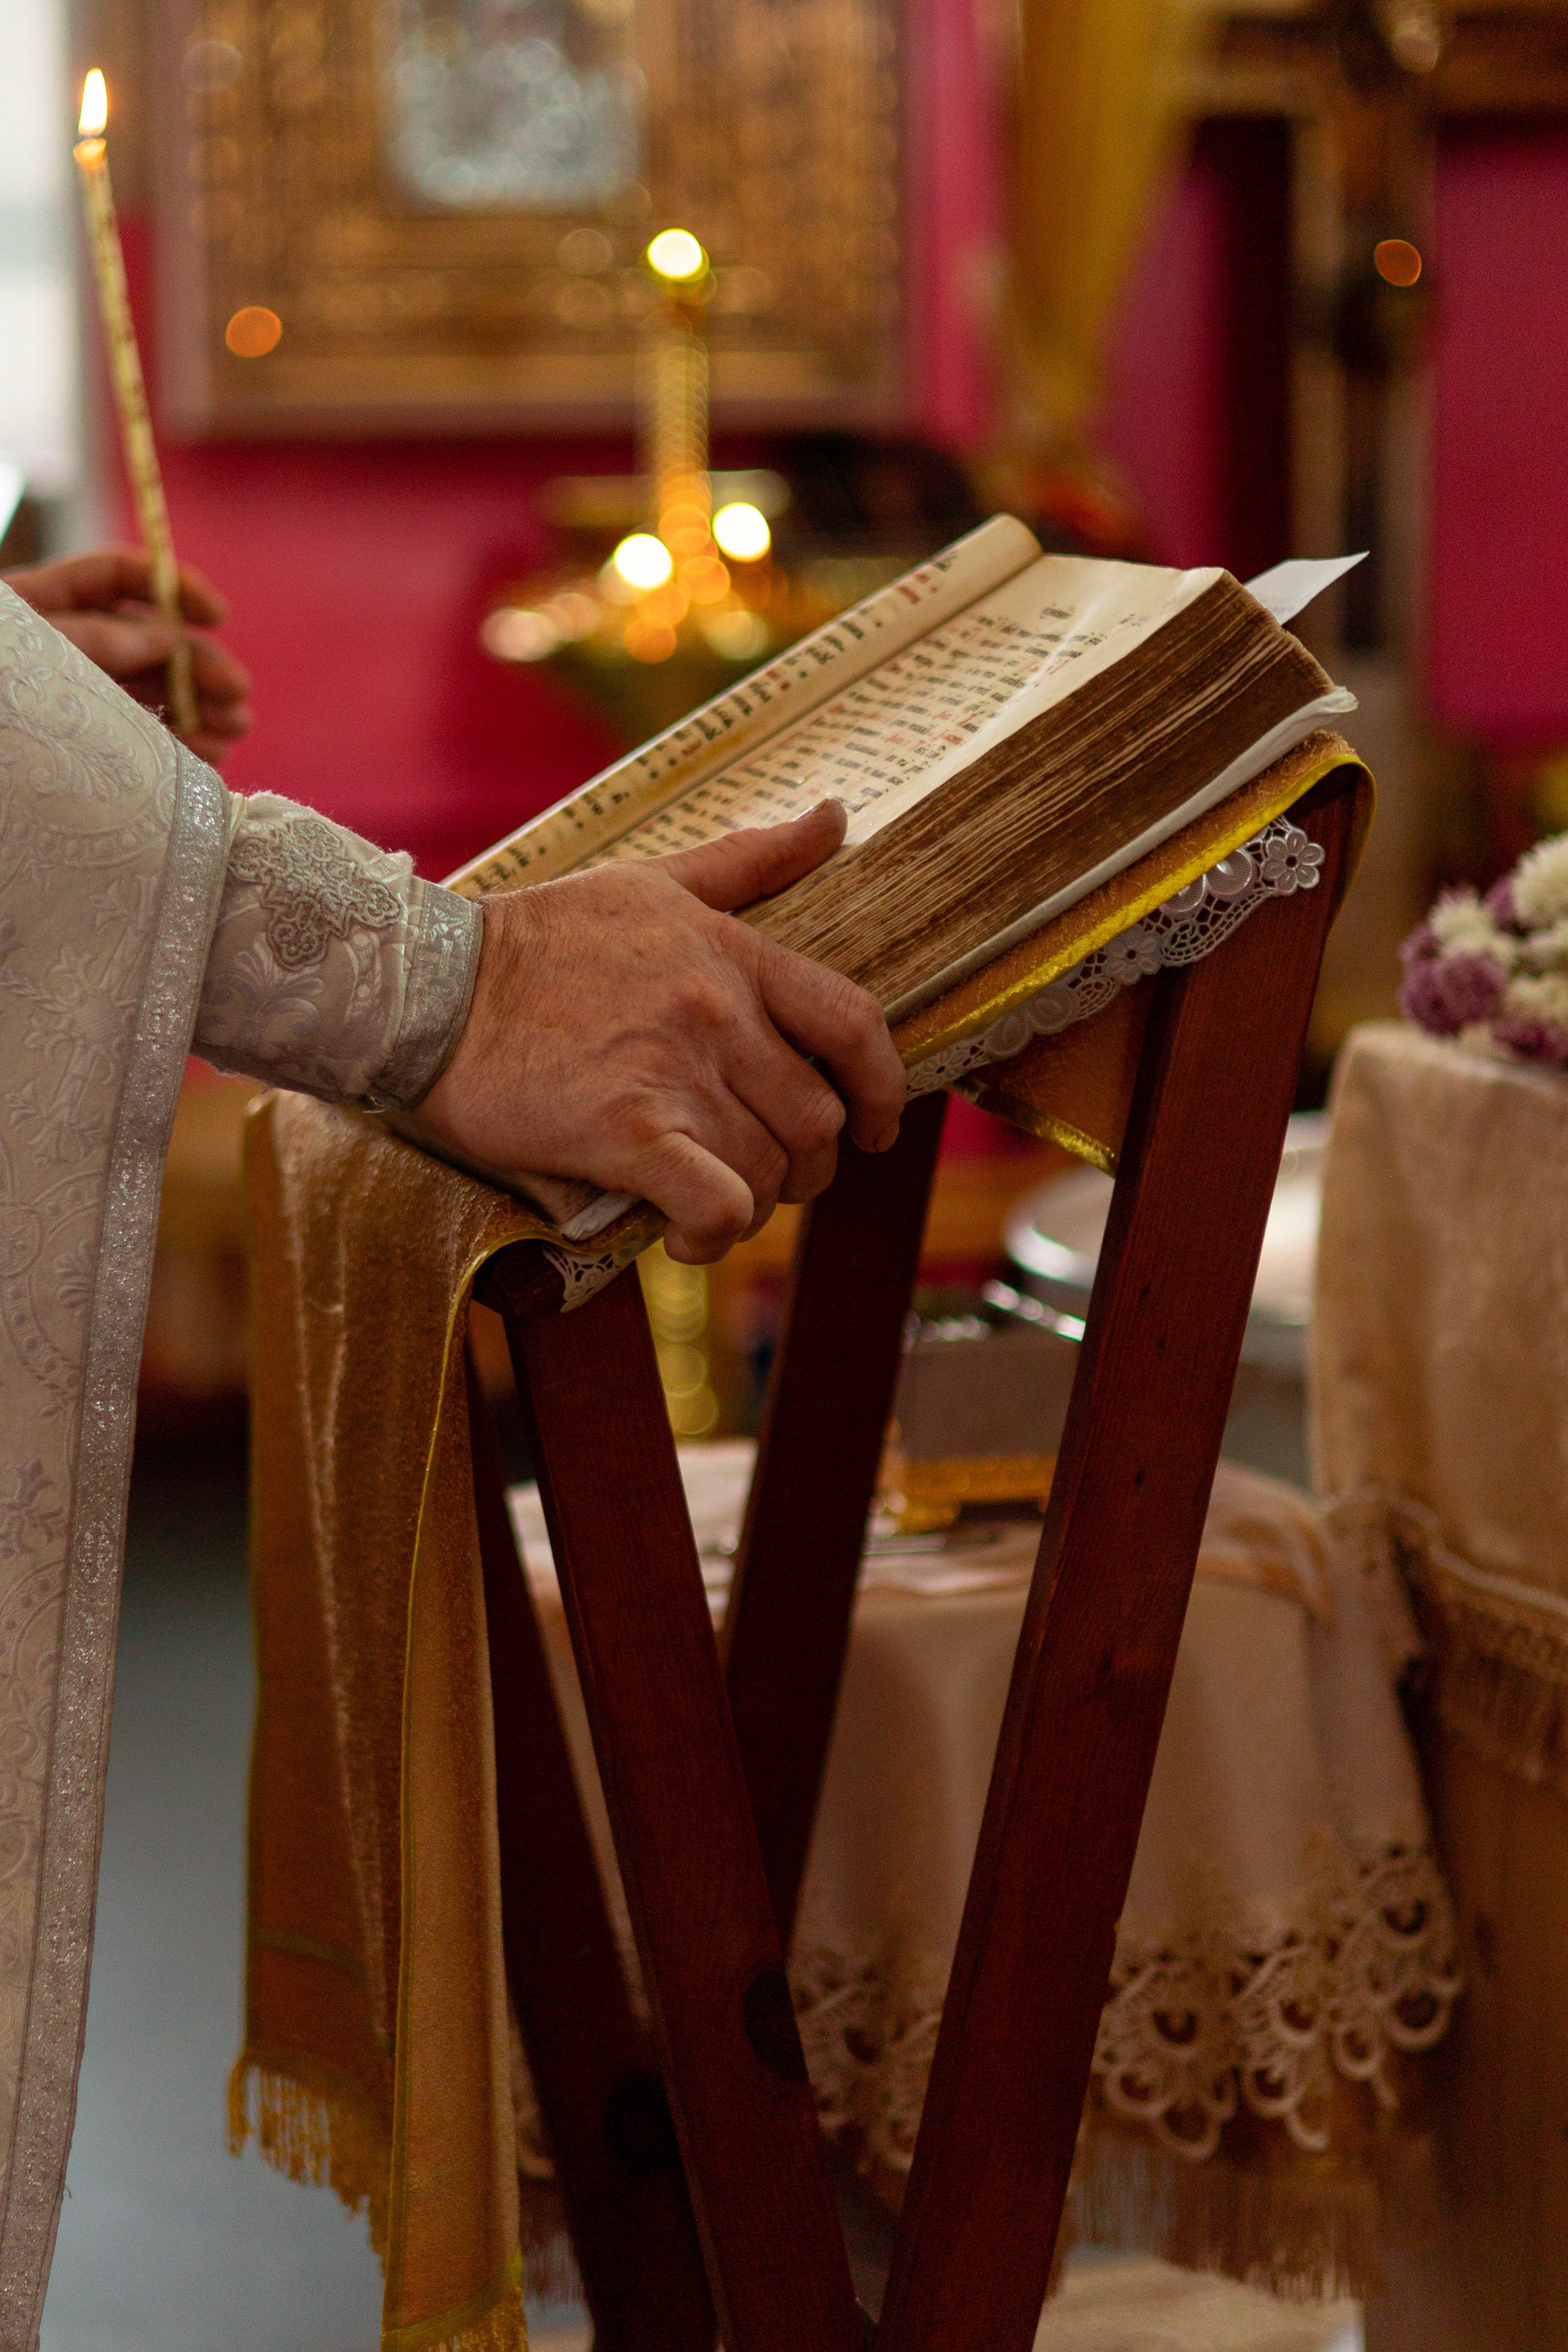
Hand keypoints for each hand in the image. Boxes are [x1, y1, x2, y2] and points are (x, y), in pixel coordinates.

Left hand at [2, 546, 252, 764]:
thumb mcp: (30, 651)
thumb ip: (94, 640)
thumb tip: (165, 636)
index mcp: (40, 607)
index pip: (117, 578)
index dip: (174, 587)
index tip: (217, 614)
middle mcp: (62, 650)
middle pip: (146, 641)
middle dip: (197, 664)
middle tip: (237, 695)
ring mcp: (71, 700)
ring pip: (148, 695)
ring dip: (197, 710)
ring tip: (232, 731)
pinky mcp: (77, 750)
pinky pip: (136, 741)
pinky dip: (175, 747)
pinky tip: (204, 756)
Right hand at [418, 800, 907, 1263]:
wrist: (427, 988)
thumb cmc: (535, 940)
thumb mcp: (650, 881)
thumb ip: (750, 860)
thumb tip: (835, 815)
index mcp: (733, 955)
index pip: (854, 1024)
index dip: (884, 1088)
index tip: (876, 1125)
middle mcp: (717, 1013)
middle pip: (818, 1118)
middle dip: (807, 1165)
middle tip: (767, 1177)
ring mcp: (674, 1073)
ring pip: (770, 1169)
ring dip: (753, 1204)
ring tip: (712, 1205)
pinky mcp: (626, 1133)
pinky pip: (717, 1205)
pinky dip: (714, 1235)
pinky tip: (683, 1236)